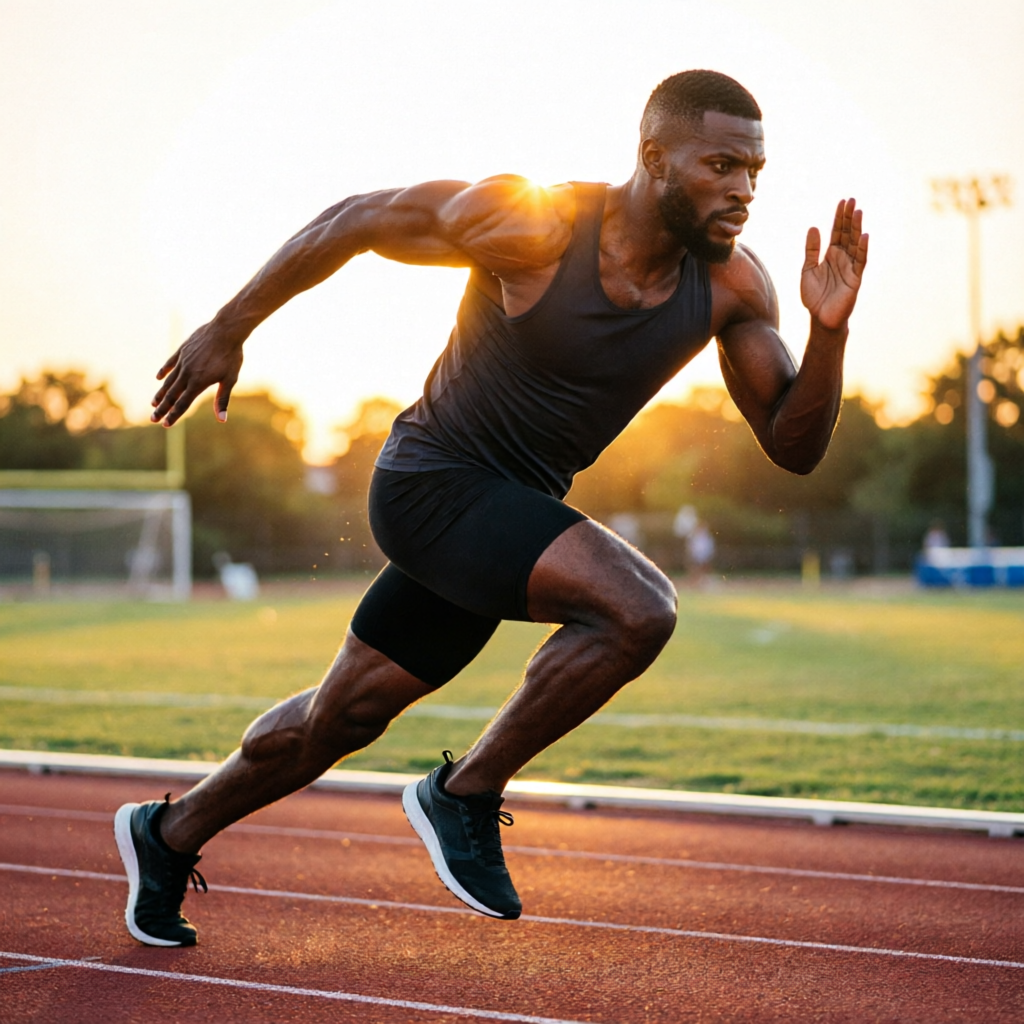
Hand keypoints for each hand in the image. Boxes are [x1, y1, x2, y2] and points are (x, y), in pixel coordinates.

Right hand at [151, 321, 244, 425]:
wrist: (225, 330)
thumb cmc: (231, 356)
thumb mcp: (230, 379)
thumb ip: (222, 399)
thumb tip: (222, 419)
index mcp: (198, 383)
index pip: (182, 403)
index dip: (174, 415)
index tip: (165, 424)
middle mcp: (187, 373)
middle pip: (171, 395)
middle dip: (162, 408)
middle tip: (153, 418)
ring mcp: (183, 361)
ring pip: (169, 380)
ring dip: (161, 393)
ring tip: (153, 403)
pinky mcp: (182, 350)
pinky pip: (170, 363)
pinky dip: (164, 371)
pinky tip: (158, 378)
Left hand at [800, 199, 867, 329]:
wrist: (820, 318)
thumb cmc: (814, 296)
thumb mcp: (808, 269)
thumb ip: (811, 250)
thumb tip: (813, 227)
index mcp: (831, 255)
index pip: (837, 232)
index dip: (839, 218)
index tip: (842, 202)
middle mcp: (842, 258)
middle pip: (847, 234)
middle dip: (849, 217)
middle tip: (852, 200)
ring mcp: (850, 267)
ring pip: (855, 244)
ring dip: (857, 228)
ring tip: (858, 211)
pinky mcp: (855, 278)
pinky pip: (860, 261)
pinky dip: (862, 249)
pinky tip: (863, 236)